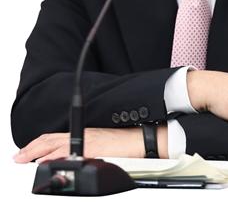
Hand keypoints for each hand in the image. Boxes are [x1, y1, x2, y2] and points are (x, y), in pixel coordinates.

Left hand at [13, 126, 167, 163]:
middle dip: (32, 148)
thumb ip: (89, 147)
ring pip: (56, 144)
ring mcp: (87, 141)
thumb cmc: (126, 143)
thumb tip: (75, 157)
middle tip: (18, 156)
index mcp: (84, 133)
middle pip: (51, 139)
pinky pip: (69, 152)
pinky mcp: (93, 148)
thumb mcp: (103, 144)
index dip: (39, 144)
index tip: (26, 151)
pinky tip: (45, 161)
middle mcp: (83, 135)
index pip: (56, 137)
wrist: (142, 140)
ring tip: (24, 158)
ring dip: (37, 151)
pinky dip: (54, 156)